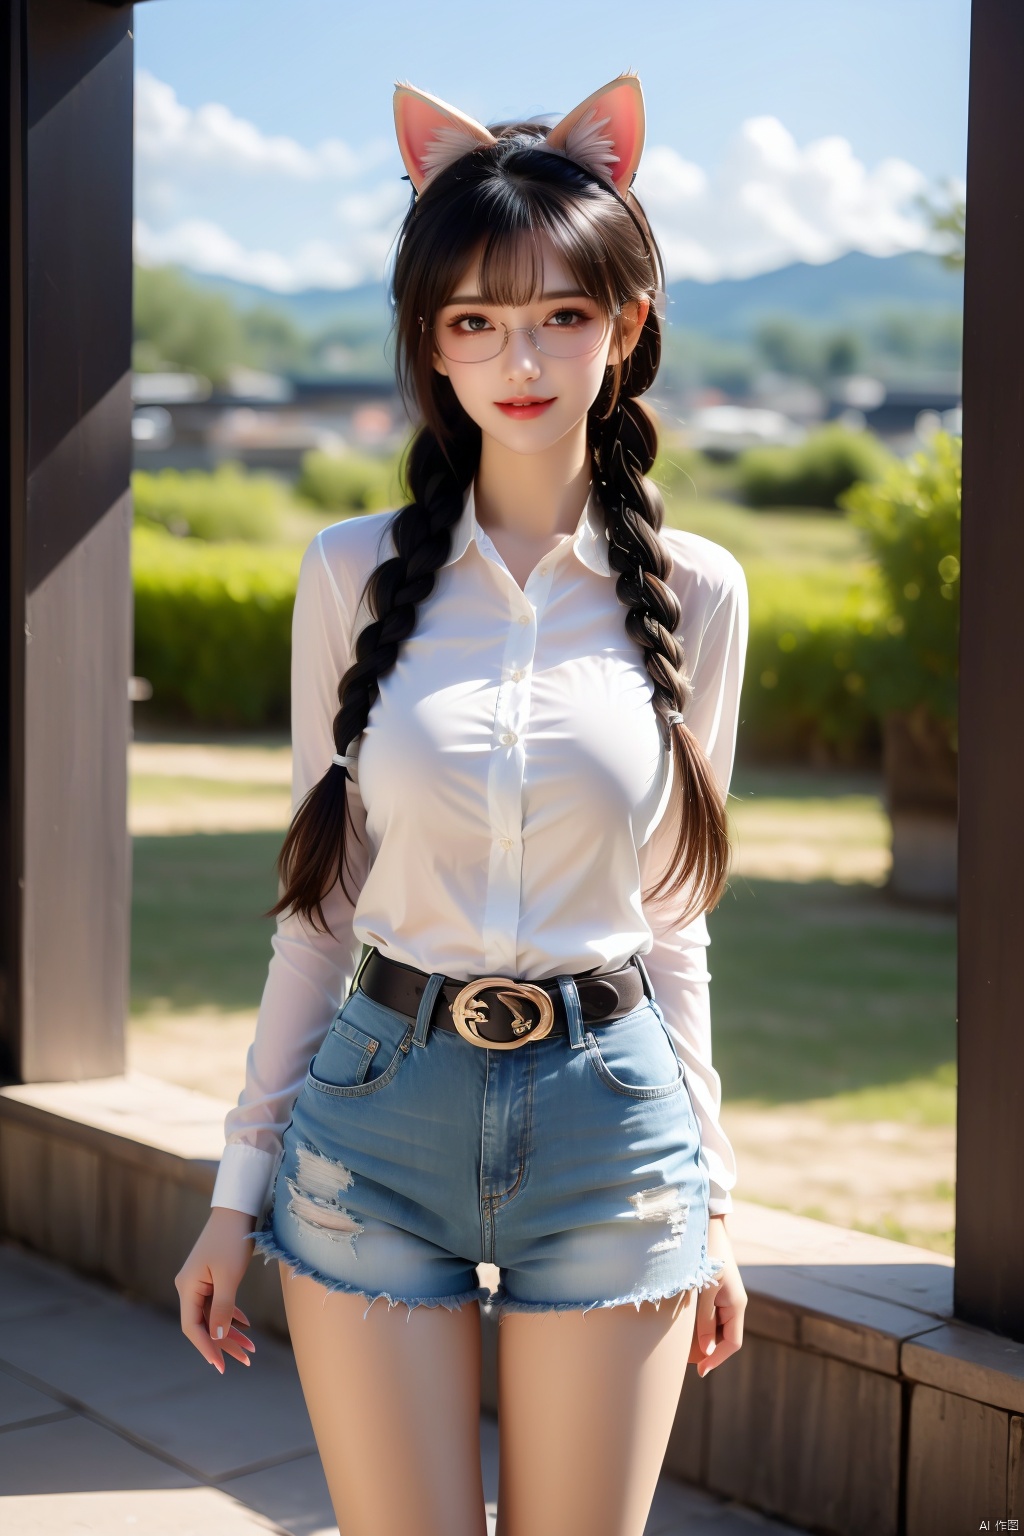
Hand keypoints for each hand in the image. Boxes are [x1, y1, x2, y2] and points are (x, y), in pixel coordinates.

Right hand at [175, 1206, 257, 1373]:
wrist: (237, 1210)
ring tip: (251, 1348)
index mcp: (187, 1287)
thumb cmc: (232, 1240)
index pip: (192, 1327)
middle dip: (224, 1343)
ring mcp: (199, 1282)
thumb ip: (222, 1309)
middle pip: (203, 1324)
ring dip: (230, 1331)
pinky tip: (246, 1325)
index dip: (206, 1348)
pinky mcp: (211, 1277)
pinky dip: (231, 1315)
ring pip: (213, 1315)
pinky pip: (218, 1303)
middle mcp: (189, 1287)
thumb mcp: (229, 1277)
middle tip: (246, 1359)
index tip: (221, 1366)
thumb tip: (216, 1338)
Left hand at [689, 1214, 746, 1376]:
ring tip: (680, 1346)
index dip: (717, 1359)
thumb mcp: (705, 1291)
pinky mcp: (716, 1290)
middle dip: (706, 1351)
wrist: (707, 1227)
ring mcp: (725, 1297)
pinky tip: (683, 1326)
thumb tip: (707, 1352)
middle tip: (684, 1360)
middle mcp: (734, 1304)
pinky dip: (699, 1324)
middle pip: (723, 1338)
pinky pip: (710, 1315)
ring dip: (701, 1338)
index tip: (700, 1371)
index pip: (732, 1343)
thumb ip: (705, 1322)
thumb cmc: (707, 1256)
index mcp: (736, 1306)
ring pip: (716, 1328)